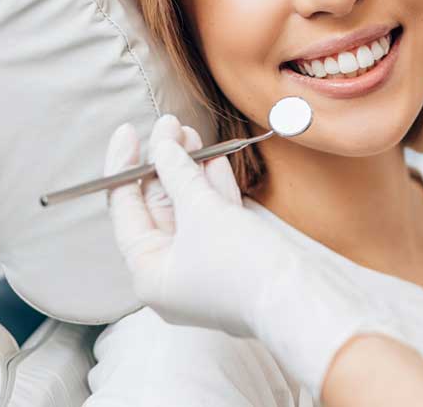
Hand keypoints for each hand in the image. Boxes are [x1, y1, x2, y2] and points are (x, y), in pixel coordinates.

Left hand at [104, 116, 402, 398]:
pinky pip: (214, 219)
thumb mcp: (202, 210)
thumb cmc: (242, 266)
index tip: (130, 131)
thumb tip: (163, 144)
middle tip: (171, 126)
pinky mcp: (232, 260)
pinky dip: (213, 189)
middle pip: (158, 207)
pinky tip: (215, 158)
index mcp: (149, 274)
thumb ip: (178, 173)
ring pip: (189, 209)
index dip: (124, 167)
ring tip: (191, 133)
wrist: (298, 298)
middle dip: (165, 163)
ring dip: (190, 170)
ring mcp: (203, 268)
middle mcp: (171, 274)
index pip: (125, 210)